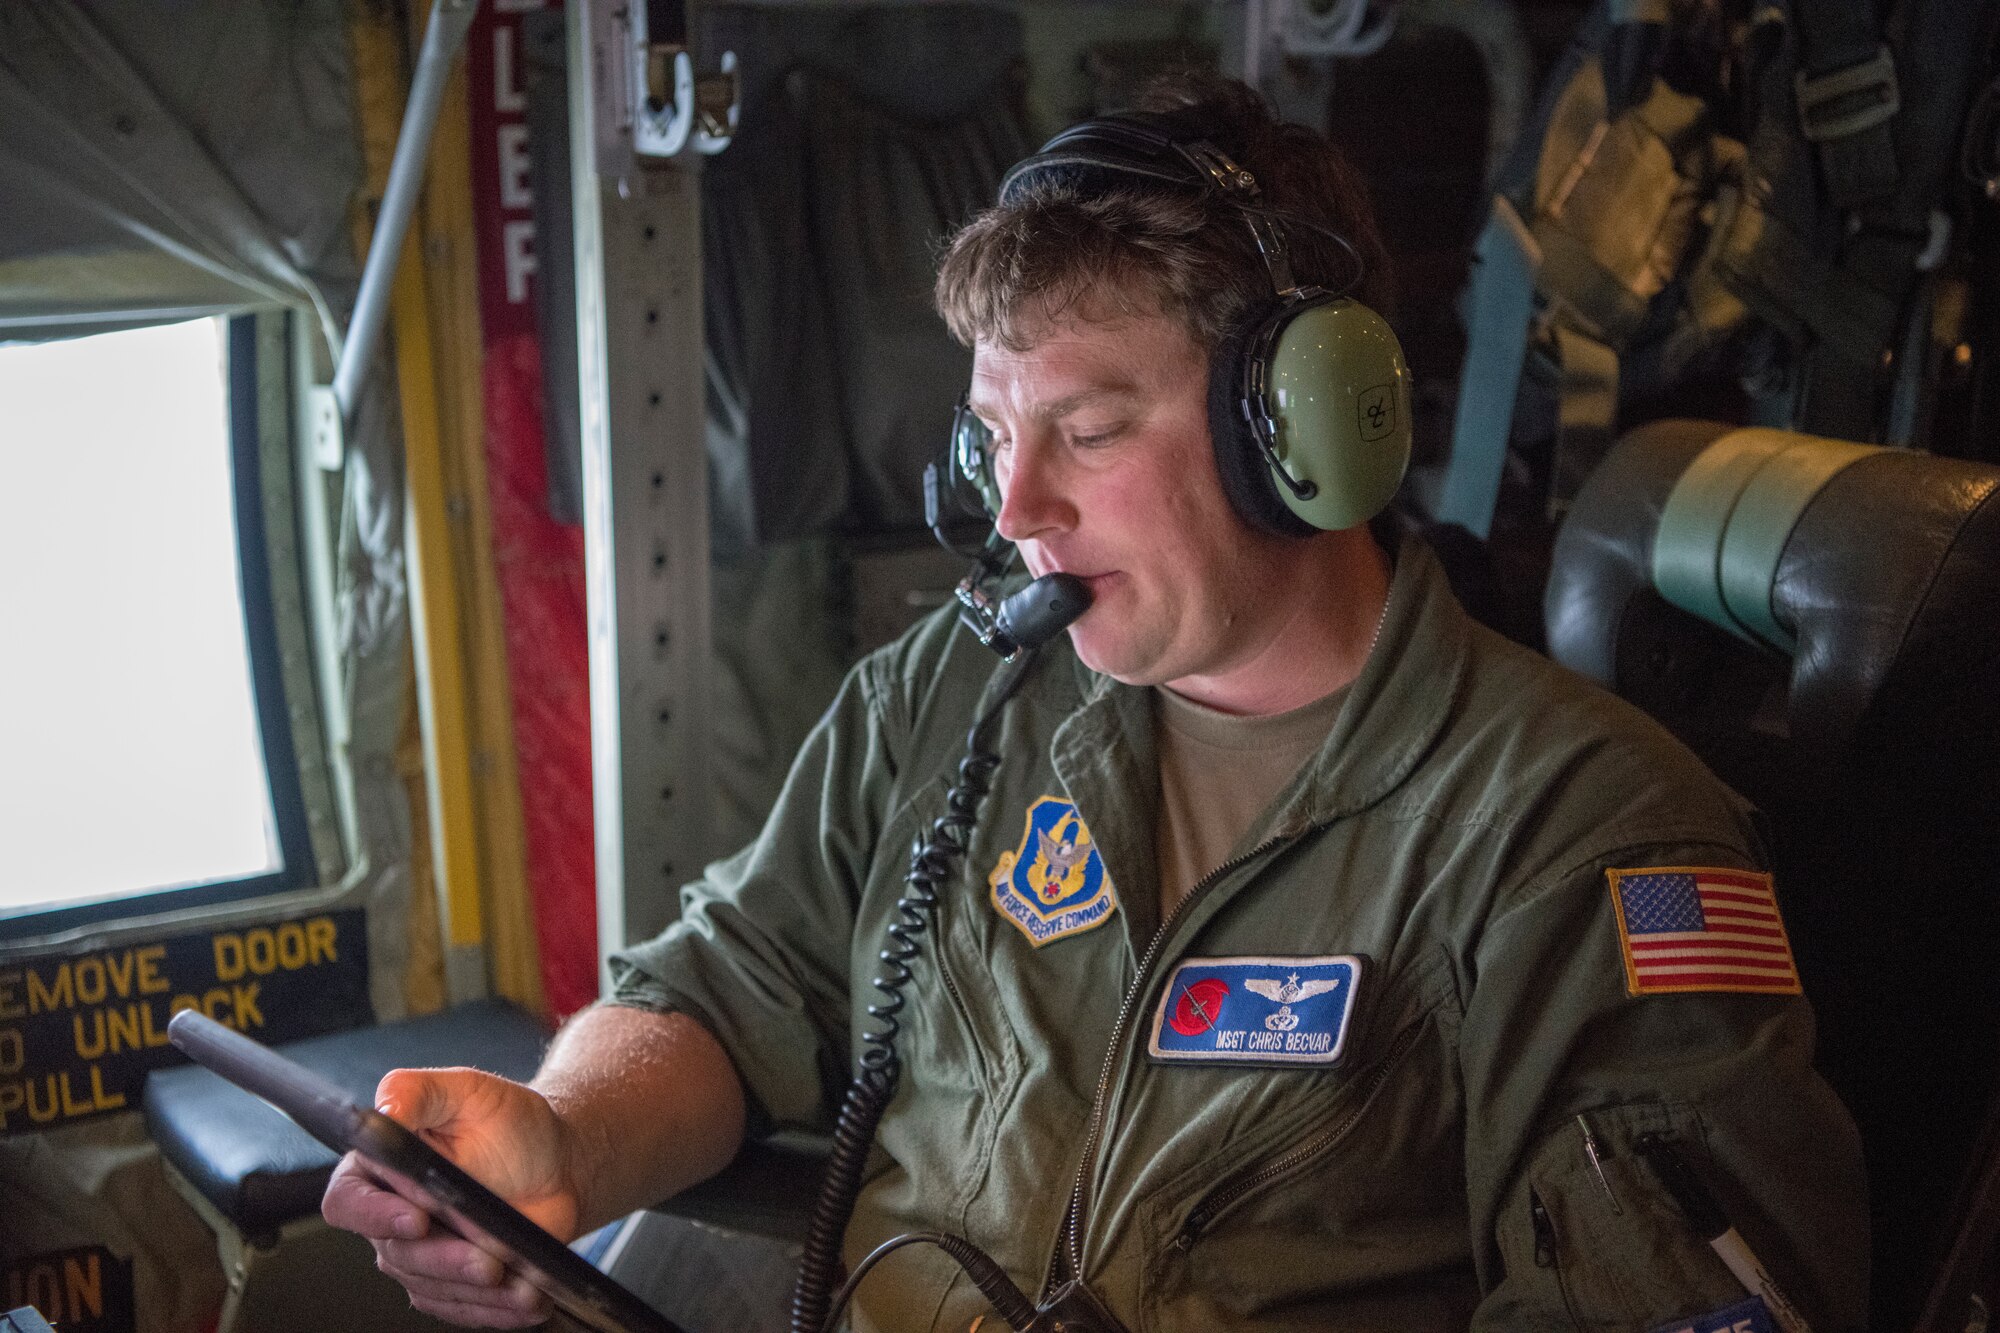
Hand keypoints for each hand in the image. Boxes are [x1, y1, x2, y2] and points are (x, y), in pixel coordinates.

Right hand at [323, 1068, 583, 1326]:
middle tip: (486, 1260)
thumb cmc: (511, 1124)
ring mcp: (421, 1256)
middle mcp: (391, 1217)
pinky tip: (526, 1300)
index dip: (373, 1214)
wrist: (558, 1163)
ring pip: (430, 1286)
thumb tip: (385, 1105)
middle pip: (396, 1252)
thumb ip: (421, 1091)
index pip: (349, 1199)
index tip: (416, 1217)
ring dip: (474, 1290)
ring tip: (518, 1282)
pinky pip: (461, 1309)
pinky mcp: (453, 1285)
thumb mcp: (470, 1091)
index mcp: (380, 1167)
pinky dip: (495, 1310)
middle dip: (444, 1259)